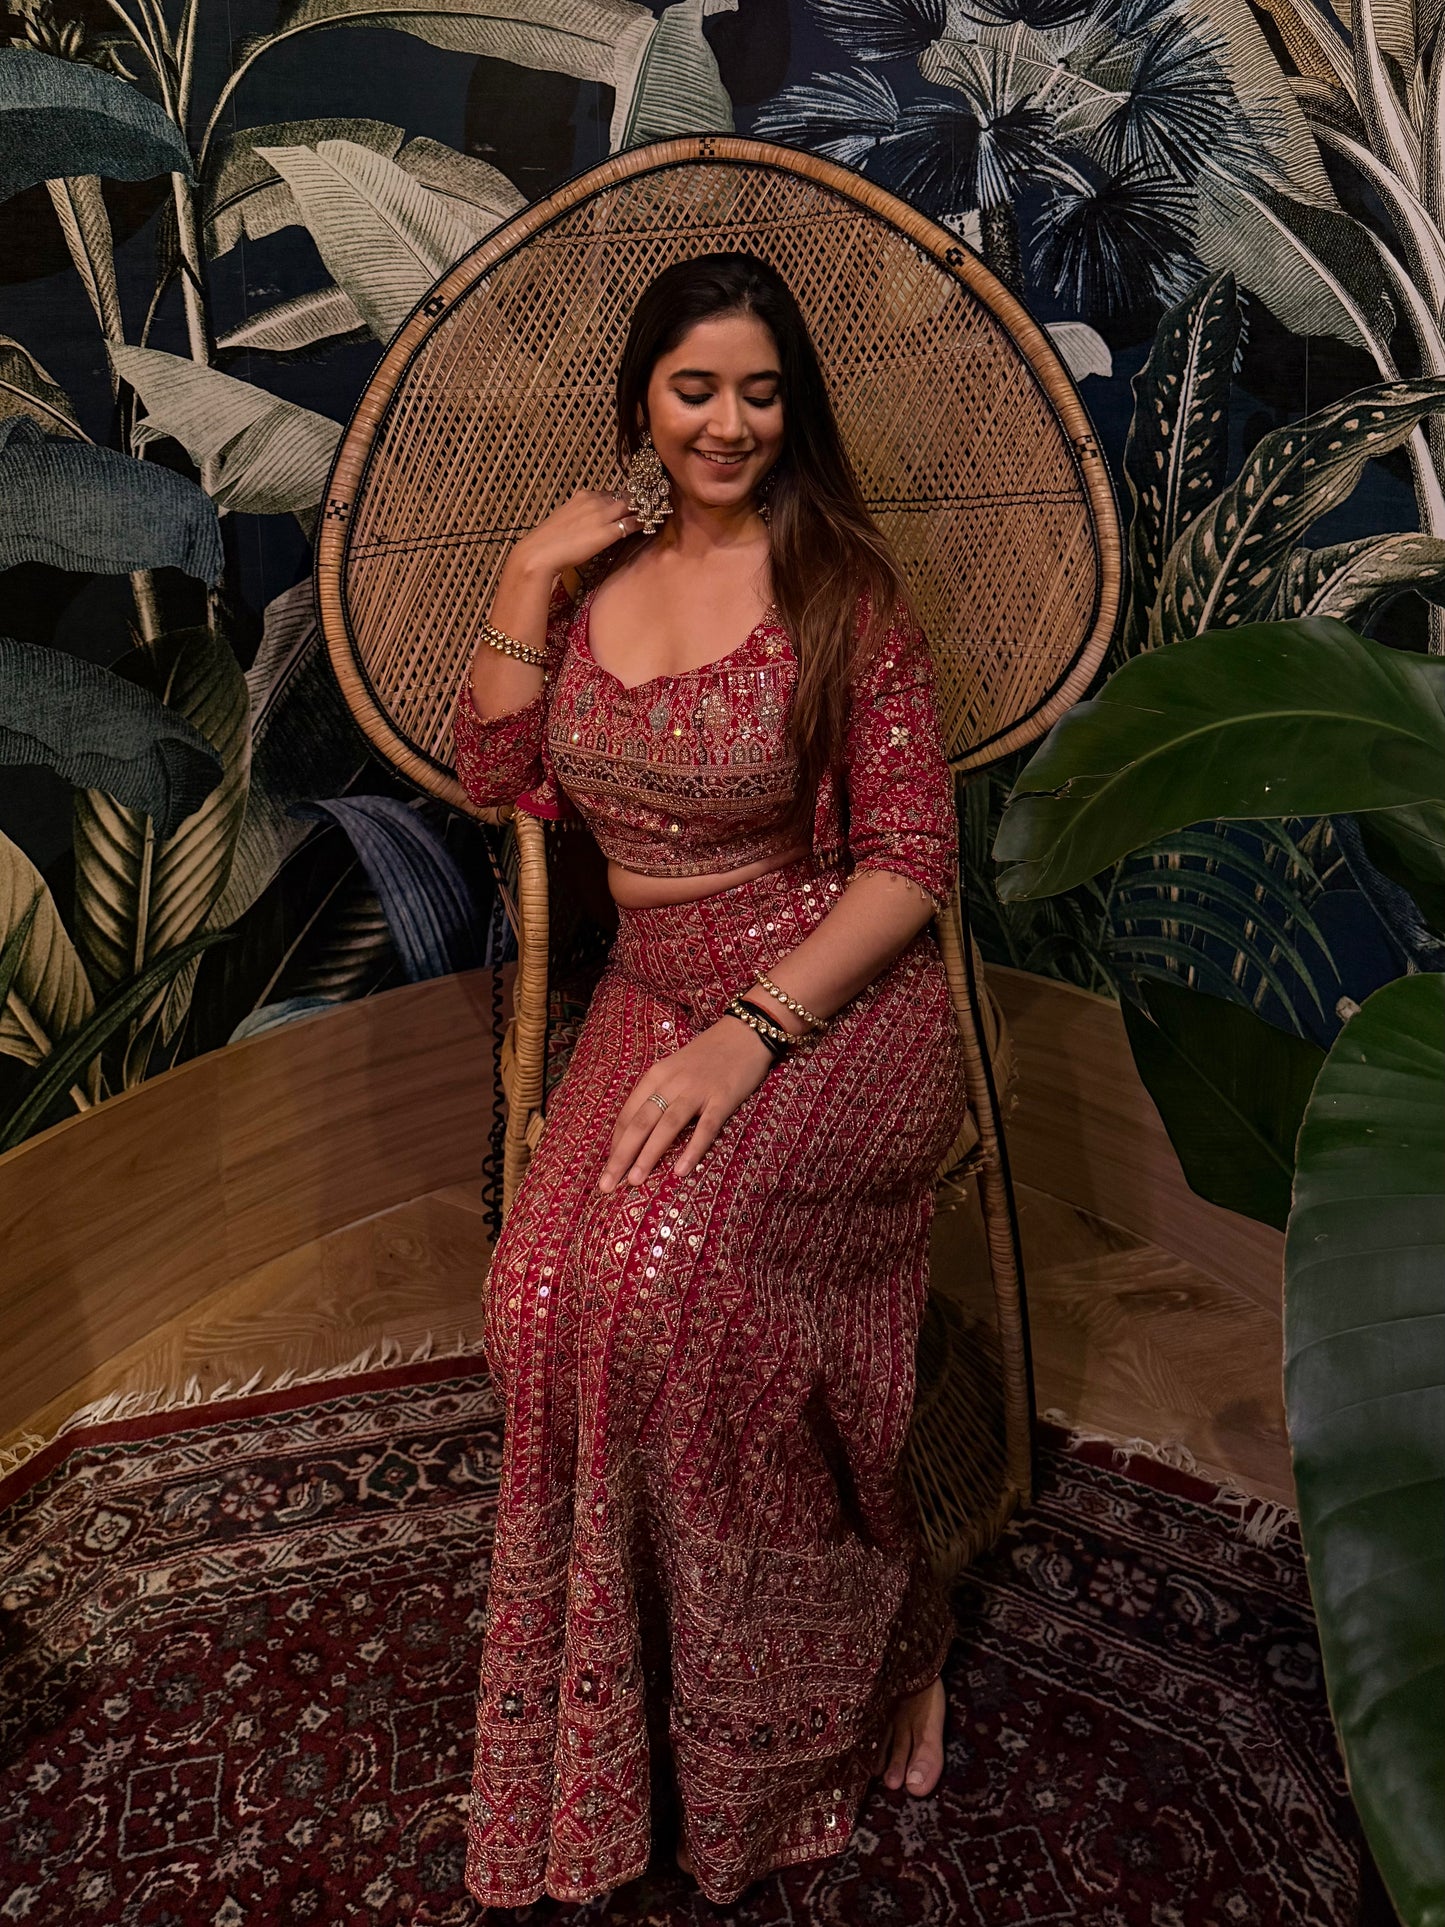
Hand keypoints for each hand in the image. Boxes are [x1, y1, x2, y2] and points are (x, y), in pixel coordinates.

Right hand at [513, 487, 644, 578]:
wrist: (540, 552)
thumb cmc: (548, 541)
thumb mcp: (565, 520)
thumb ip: (580, 516)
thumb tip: (588, 524)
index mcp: (583, 496)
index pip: (611, 492)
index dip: (624, 498)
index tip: (634, 502)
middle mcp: (594, 501)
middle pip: (625, 495)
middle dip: (639, 499)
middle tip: (653, 503)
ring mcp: (602, 515)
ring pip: (631, 506)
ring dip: (644, 508)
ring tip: (656, 512)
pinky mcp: (607, 532)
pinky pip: (632, 523)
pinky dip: (642, 522)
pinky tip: (650, 525)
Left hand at [599, 1018, 773, 1191]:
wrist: (745, 1032)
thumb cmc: (708, 1055)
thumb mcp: (674, 1070)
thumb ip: (658, 1095)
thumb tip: (640, 1132)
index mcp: (656, 1075)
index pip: (628, 1114)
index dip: (616, 1143)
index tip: (607, 1169)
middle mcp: (671, 1083)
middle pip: (640, 1123)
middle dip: (621, 1156)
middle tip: (607, 1185)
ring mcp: (697, 1090)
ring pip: (667, 1126)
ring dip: (648, 1155)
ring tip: (635, 1181)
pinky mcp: (723, 1098)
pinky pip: (705, 1127)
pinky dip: (692, 1149)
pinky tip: (681, 1171)